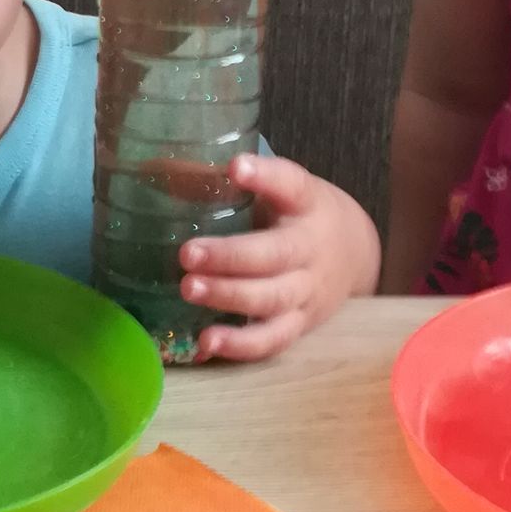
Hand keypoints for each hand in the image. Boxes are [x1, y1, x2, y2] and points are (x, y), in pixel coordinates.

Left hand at [178, 154, 380, 363]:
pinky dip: (240, 345)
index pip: (291, 185)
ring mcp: (307, 290)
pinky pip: (272, 339)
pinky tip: (206, 343)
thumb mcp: (276, 192)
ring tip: (188, 289)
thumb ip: (226, 186)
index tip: (236, 166)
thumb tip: (156, 170)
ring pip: (271, 298)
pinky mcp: (299, 324)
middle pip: (276, 254)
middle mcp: (310, 248)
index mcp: (306, 204)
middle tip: (187, 253)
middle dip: (231, 256)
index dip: (265, 176)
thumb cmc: (296, 216)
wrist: (355, 254)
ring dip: (229, 296)